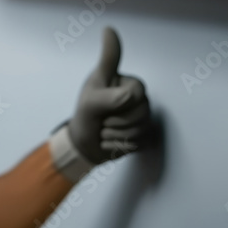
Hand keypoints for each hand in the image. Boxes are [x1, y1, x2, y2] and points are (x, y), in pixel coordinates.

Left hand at [67, 27, 151, 164]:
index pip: (137, 91)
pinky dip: (121, 146)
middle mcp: (137, 95)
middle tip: (102, 120)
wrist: (84, 142)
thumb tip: (128, 86)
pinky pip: (140, 142)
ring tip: (104, 131)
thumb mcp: (90, 100)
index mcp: (126, 81)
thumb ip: (109, 95)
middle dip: (117, 122)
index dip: (119, 103)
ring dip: (116, 135)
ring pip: (141, 129)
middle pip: (141, 112)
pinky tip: (110, 141)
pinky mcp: (143, 133)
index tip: (104, 101)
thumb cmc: (86, 114)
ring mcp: (142, 115)